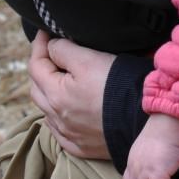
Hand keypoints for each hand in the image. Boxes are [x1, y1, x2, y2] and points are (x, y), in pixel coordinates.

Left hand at [27, 31, 115, 158]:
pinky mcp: (83, 147)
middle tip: (51, 53)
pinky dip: (59, 118)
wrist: (143, 120)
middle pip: (37, 90)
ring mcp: (69, 135)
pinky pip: (61, 133)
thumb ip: (64, 50)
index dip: (39, 45)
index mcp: (55, 94)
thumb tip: (52, 47)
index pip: (36, 66)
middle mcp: (57, 118)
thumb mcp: (89, 59)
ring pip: (47, 112)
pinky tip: (66, 111)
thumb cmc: (117, 85)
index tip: (45, 32)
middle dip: (40, 69)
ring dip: (48, 94)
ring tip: (59, 80)